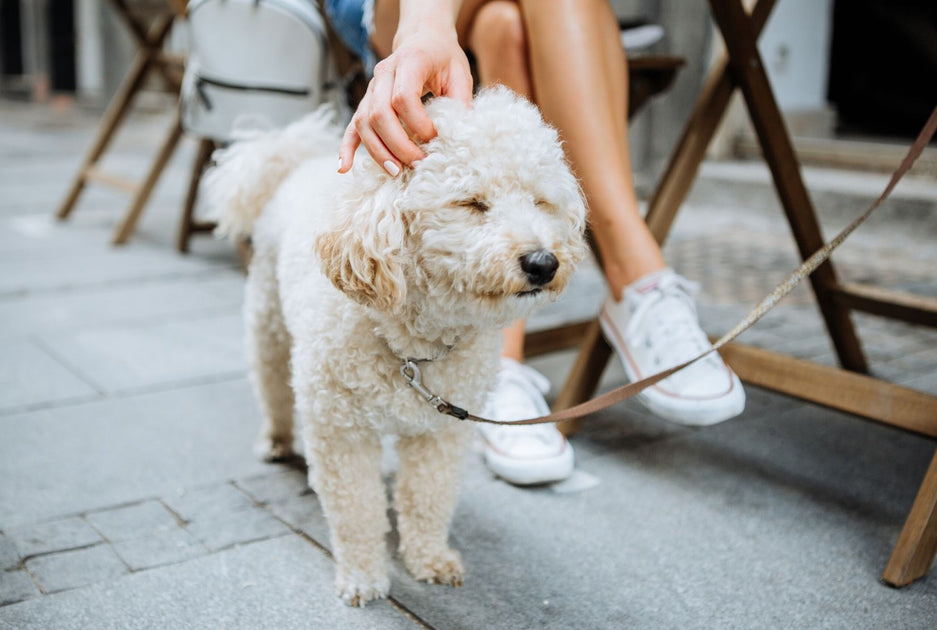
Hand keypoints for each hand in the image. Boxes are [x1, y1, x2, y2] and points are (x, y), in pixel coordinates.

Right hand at [338, 30, 471, 175]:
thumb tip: (461, 137)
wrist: (423, 40)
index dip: (418, 123)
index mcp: (409, 61)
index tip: (435, 138)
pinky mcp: (366, 102)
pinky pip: (352, 126)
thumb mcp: (460, 74)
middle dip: (398, 145)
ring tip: (396, 172)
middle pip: (379, 114)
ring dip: (378, 151)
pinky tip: (344, 168)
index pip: (403, 97)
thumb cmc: (443, 58)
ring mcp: (371, 88)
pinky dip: (347, 148)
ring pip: (364, 123)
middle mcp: (384, 73)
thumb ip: (460, 103)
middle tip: (417, 163)